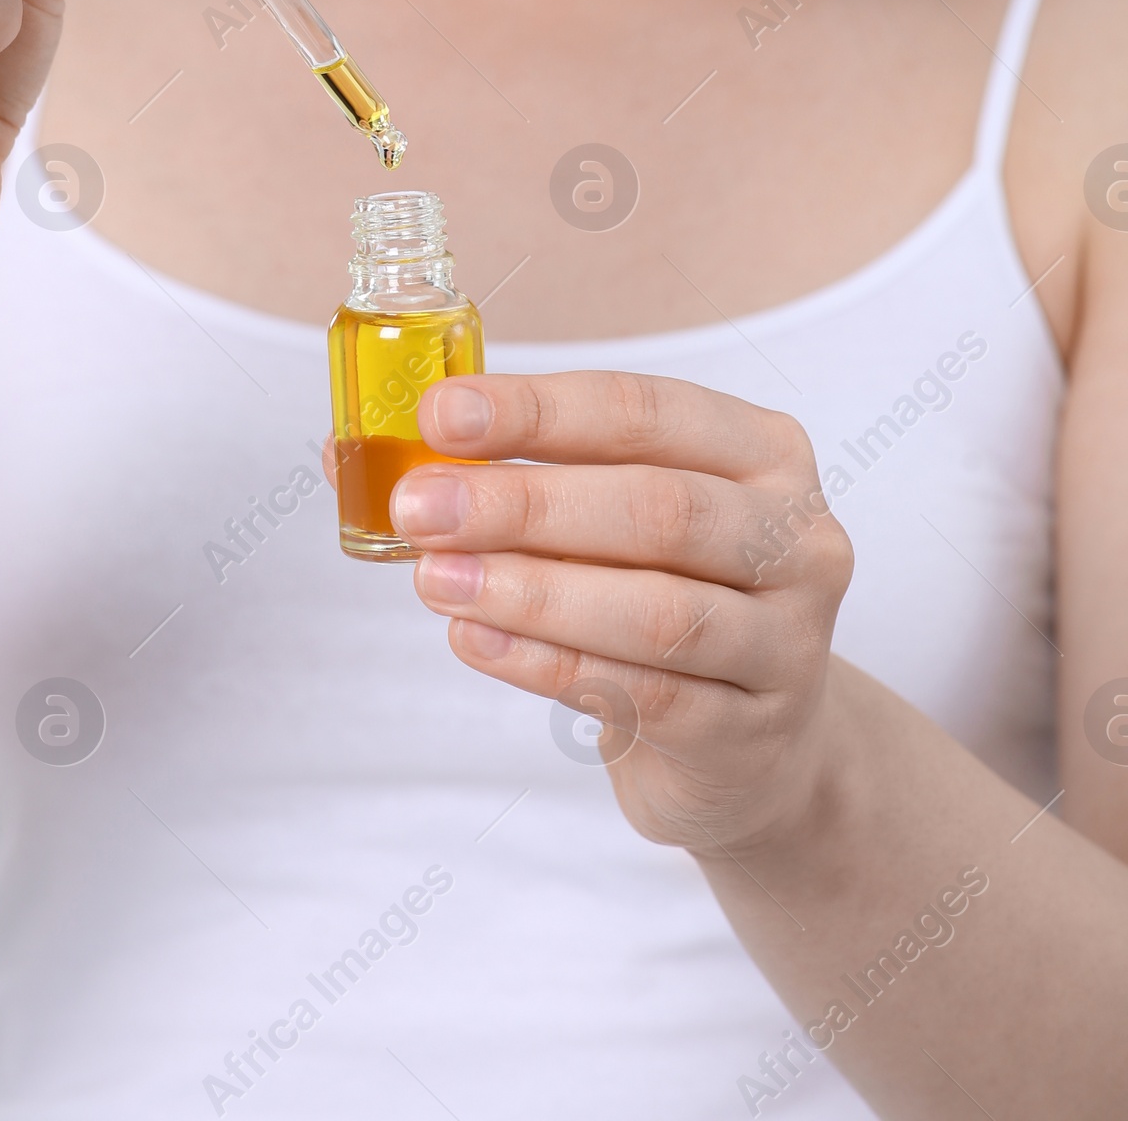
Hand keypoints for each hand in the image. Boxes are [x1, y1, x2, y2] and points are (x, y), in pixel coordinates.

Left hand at [393, 370, 853, 857]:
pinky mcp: (753, 733)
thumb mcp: (613, 523)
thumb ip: (514, 476)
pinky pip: (644, 693)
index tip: (439, 414)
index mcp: (762, 453)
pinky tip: (475, 640)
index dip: (538, 409)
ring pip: (656, 610)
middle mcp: (796, 537)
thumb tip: (362, 453)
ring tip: (433, 579)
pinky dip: (548, 663)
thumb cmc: (667, 597)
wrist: (756, 749)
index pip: (644, 411)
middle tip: (418, 505)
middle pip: (656, 507)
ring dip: (530, 590)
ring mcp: (787, 642)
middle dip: (523, 503)